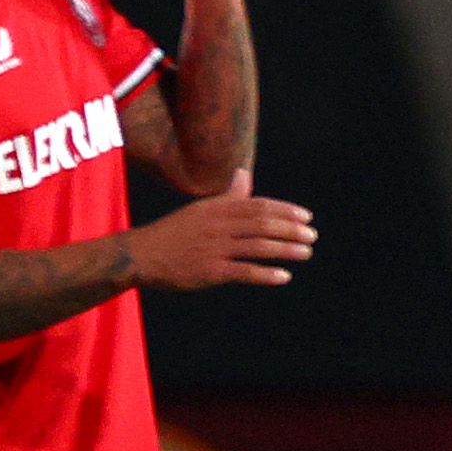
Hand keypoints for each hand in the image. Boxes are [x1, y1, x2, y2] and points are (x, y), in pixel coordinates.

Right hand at [124, 169, 317, 289]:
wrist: (140, 255)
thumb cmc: (173, 232)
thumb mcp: (200, 209)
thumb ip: (228, 196)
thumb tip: (244, 173)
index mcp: (216, 209)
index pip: (259, 205)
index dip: (286, 211)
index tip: (306, 217)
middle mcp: (217, 226)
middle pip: (263, 225)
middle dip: (291, 230)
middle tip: (311, 236)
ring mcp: (214, 249)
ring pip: (258, 247)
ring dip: (286, 250)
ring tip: (305, 253)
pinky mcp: (209, 271)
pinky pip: (244, 271)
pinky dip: (266, 274)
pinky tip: (284, 276)